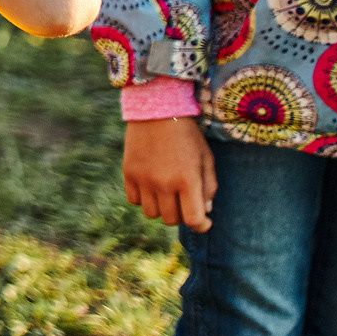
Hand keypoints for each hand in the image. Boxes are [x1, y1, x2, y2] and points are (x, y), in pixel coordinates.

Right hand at [122, 116, 215, 231]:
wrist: (156, 110)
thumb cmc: (187, 135)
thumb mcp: (206, 158)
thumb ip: (209, 187)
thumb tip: (205, 210)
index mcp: (188, 180)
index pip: (193, 219)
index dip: (201, 225)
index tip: (204, 221)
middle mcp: (164, 183)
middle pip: (172, 219)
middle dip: (181, 214)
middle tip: (184, 200)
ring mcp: (143, 179)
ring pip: (151, 214)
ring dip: (161, 209)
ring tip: (166, 194)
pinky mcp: (128, 173)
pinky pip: (134, 200)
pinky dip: (143, 198)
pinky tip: (150, 186)